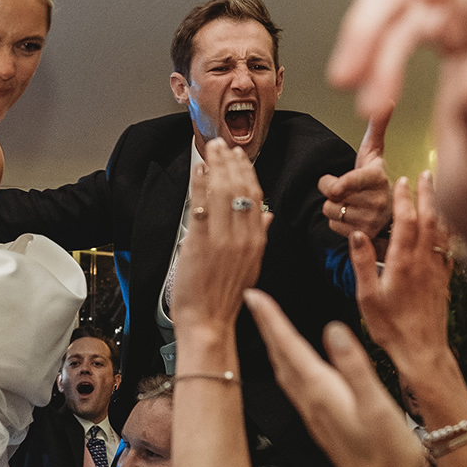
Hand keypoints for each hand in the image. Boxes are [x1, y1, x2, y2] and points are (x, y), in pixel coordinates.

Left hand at [169, 139, 270, 334]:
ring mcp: (221, 238)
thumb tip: (268, 215)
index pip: (256, 197)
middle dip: (231, 163)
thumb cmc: (225, 297)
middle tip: (222, 145)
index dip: (248, 173)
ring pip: (222, 192)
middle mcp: (243, 237)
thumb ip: (260, 236)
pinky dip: (199, 184)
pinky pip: (201, 204)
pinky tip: (198, 170)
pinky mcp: (200, 241)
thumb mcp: (251, 265)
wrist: (208, 322)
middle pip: (240, 189)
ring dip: (216, 166)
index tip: (240, 157)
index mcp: (257, 241)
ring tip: (210, 150)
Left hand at [247, 289, 427, 466]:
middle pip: (280, 357)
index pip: (288, 346)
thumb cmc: (388, 457)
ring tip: (268, 327)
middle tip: (253, 302)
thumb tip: (334, 331)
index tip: (254, 296)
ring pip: (285, 373)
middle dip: (266, 327)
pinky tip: (295, 368)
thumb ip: (354, 366)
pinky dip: (289, 366)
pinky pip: (296, 386)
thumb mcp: (377, 405)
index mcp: (322, 392)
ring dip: (274, 346)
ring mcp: (315, 415)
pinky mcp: (322, 425)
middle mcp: (312, 403)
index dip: (270, 318)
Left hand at [319, 107, 393, 238]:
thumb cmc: (374, 178)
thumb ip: (377, 127)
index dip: (334, 184)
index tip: (334, 185)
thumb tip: (386, 101)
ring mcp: (372, 220)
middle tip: (347, 189)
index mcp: (377, 177)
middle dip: (332, 192)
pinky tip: (352, 216)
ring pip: (331, 211)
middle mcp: (378, 200)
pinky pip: (334, 226)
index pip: (347, 183)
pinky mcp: (365, 235)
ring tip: (351, 202)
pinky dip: (338, 222)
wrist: (389, 211)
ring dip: (335, 207)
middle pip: (331, 196)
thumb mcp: (374, 152)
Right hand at [350, 170, 452, 371]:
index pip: (406, 221)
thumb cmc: (391, 328)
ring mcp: (437, 270)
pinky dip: (448, 229)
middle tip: (426, 174)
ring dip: (439, 207)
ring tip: (437, 190)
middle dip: (427, 194)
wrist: (422, 351)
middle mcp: (424, 262)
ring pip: (442, 230)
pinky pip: (449, 247)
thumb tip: (357, 233)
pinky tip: (446, 225)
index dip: (404, 199)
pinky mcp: (444, 280)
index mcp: (403, 263)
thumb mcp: (367, 297)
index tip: (401, 181)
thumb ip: (362, 263)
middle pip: (429, 219)